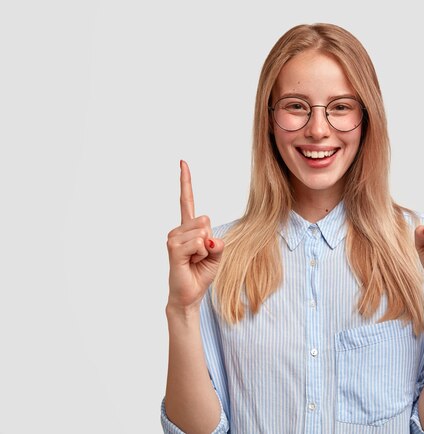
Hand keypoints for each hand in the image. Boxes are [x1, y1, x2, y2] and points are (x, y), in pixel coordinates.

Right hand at [166, 160, 224, 312]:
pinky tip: (191, 263)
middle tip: (200, 256)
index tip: (182, 162)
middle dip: (211, 240)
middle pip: (205, 219)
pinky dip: (202, 254)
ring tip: (194, 261)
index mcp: (188, 227)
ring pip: (203, 232)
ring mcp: (173, 238)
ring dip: (206, 250)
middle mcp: (178, 229)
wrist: (190, 295)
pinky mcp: (173, 249)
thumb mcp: (218, 255)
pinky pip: (199, 243)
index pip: (186, 199)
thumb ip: (218, 243)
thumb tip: (208, 238)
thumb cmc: (201, 273)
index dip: (185, 181)